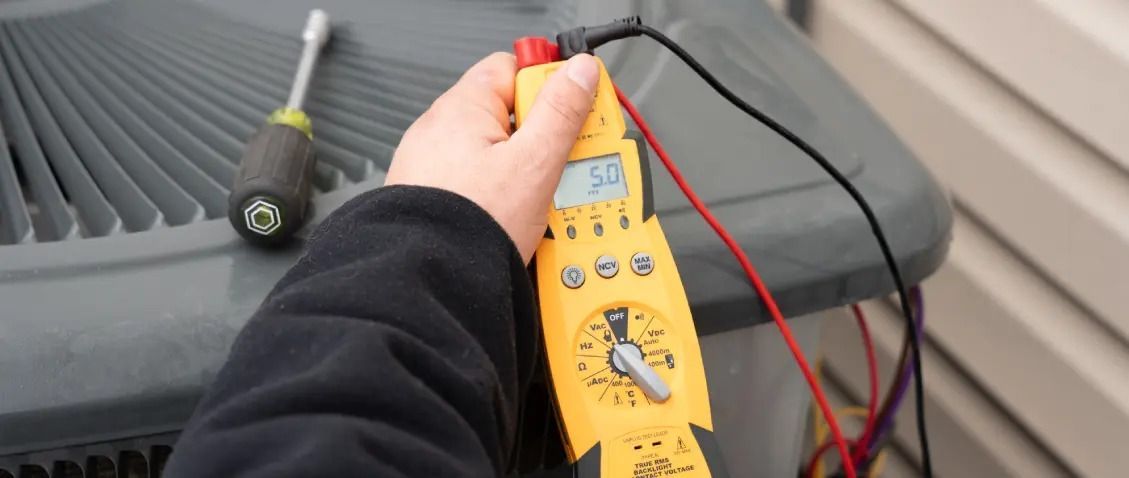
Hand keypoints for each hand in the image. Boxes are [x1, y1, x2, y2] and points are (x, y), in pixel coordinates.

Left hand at [385, 52, 598, 262]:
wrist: (431, 282)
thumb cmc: (470, 224)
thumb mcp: (534, 163)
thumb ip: (561, 111)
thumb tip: (579, 71)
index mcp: (463, 107)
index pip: (515, 68)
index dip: (551, 85)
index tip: (577, 108)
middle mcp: (440, 130)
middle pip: (510, 115)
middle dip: (545, 139)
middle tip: (567, 164)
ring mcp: (433, 166)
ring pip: (496, 155)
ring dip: (527, 173)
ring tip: (546, 202)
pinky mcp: (434, 198)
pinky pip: (478, 184)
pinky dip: (501, 197)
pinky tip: (517, 220)